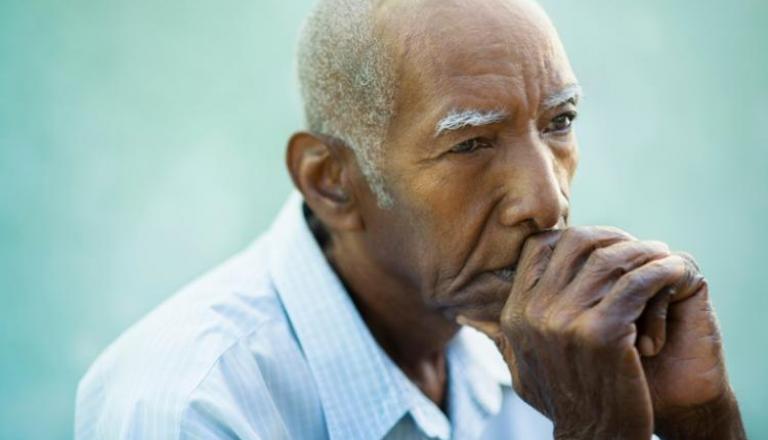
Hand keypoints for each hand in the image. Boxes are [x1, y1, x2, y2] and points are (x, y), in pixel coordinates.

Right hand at [459, 227, 724, 438]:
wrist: (592, 439)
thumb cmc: (562, 399)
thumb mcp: (519, 366)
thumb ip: (497, 335)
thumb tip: (464, 315)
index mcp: (514, 313)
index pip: (539, 247)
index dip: (573, 237)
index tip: (603, 246)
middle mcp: (533, 312)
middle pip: (575, 243)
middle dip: (611, 237)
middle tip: (638, 248)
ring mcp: (565, 321)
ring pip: (610, 259)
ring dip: (644, 253)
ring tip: (664, 258)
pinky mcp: (602, 332)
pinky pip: (637, 283)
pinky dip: (662, 272)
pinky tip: (677, 271)